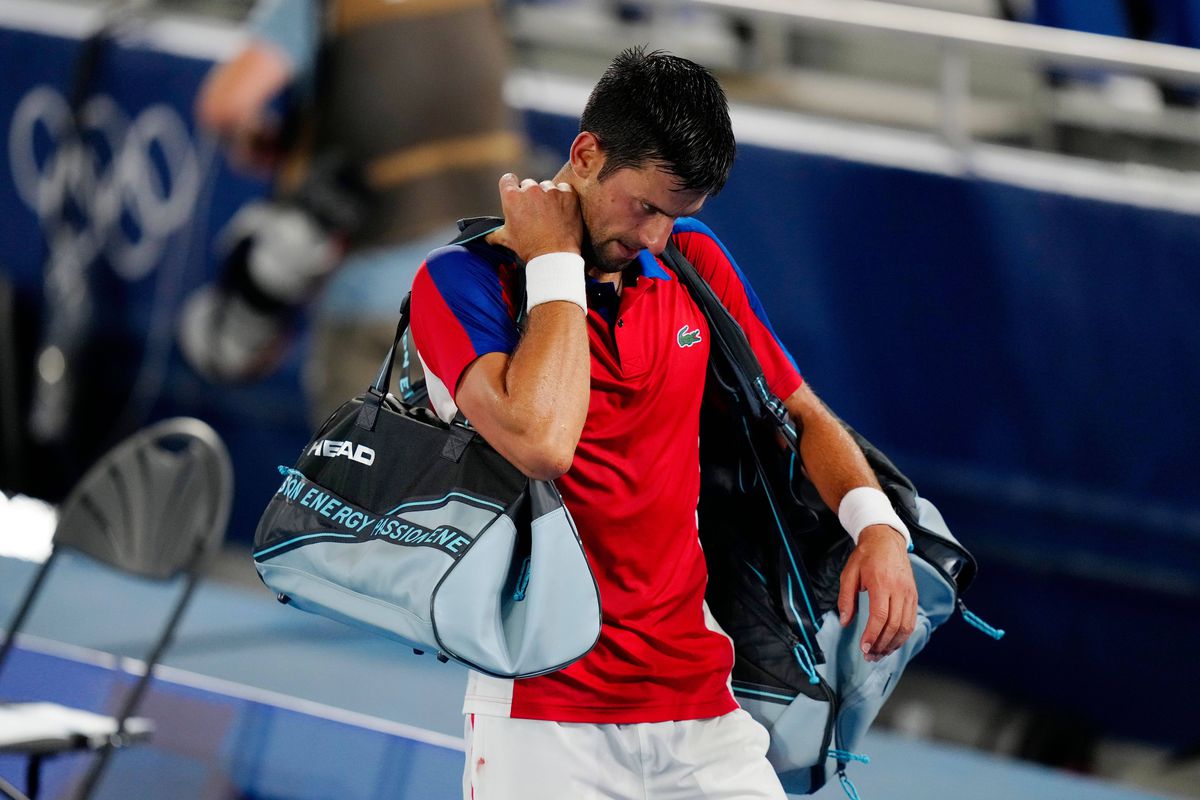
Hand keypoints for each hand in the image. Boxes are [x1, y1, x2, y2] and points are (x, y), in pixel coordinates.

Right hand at [493, 174, 581, 261]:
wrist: (554, 256)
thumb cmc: (529, 248)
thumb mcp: (507, 240)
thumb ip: (495, 233)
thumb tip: (487, 236)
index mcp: (511, 197)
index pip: (508, 179)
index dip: (512, 186)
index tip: (517, 194)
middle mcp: (530, 190)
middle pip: (529, 184)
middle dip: (531, 196)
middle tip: (536, 212)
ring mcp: (550, 191)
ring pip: (547, 186)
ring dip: (548, 196)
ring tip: (550, 214)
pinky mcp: (567, 194)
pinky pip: (564, 188)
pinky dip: (564, 197)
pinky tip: (562, 211)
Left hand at [837, 524, 916, 661]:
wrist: (886, 540)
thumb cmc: (866, 556)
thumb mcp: (849, 574)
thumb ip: (846, 599)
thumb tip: (845, 622)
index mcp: (882, 583)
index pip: (880, 616)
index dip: (873, 635)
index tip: (864, 648)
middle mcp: (899, 590)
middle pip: (895, 625)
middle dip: (882, 645)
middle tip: (870, 656)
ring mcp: (909, 593)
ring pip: (906, 626)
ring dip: (893, 644)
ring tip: (880, 653)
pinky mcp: (914, 596)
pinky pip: (911, 621)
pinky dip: (903, 635)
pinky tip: (892, 642)